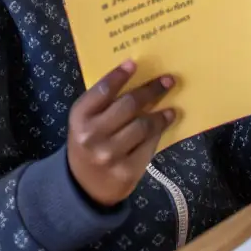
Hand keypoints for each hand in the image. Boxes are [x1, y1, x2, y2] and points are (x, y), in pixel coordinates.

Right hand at [67, 60, 175, 206]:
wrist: (84, 186)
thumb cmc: (88, 143)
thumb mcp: (86, 121)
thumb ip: (103, 103)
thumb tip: (136, 77)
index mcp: (80, 117)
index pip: (102, 90)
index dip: (119, 75)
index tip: (134, 63)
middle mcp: (93, 135)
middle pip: (128, 105)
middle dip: (151, 90)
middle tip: (167, 80)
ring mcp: (110, 155)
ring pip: (143, 125)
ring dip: (160, 113)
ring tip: (170, 106)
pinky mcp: (127, 170)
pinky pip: (149, 144)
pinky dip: (159, 131)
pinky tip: (166, 122)